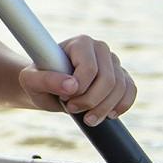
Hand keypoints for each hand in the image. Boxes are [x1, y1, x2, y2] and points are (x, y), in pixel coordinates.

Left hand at [19, 35, 136, 124]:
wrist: (49, 89)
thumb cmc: (38, 81)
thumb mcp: (31, 81)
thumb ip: (46, 80)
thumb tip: (71, 86)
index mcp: (80, 43)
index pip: (89, 68)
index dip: (80, 89)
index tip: (65, 98)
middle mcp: (100, 48)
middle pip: (108, 80)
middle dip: (91, 101)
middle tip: (73, 109)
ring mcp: (113, 62)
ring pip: (120, 87)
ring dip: (104, 109)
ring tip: (87, 119)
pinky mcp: (122, 76)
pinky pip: (131, 91)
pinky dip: (121, 106)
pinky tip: (108, 115)